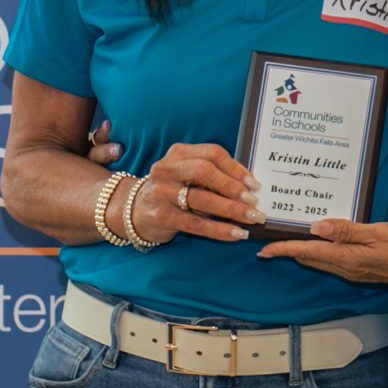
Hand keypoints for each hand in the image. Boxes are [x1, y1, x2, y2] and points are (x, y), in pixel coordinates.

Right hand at [123, 141, 266, 244]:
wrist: (134, 211)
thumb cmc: (171, 192)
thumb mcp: (186, 175)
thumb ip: (211, 175)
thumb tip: (249, 187)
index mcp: (179, 154)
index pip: (212, 153)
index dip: (235, 168)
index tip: (254, 183)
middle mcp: (167, 169)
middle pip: (205, 172)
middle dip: (233, 188)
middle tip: (254, 202)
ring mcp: (162, 192)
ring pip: (201, 198)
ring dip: (230, 209)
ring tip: (251, 218)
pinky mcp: (161, 215)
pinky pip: (195, 223)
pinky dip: (218, 229)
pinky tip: (235, 234)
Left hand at [256, 218, 387, 285]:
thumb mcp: (376, 232)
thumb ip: (345, 230)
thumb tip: (316, 227)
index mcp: (346, 258)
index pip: (307, 252)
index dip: (284, 249)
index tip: (264, 249)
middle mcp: (346, 268)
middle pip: (309, 259)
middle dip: (287, 251)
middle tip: (269, 243)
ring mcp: (353, 271)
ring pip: (319, 262)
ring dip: (302, 253)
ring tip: (288, 242)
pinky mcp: (361, 270)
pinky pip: (332, 262)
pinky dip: (319, 254)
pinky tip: (319, 244)